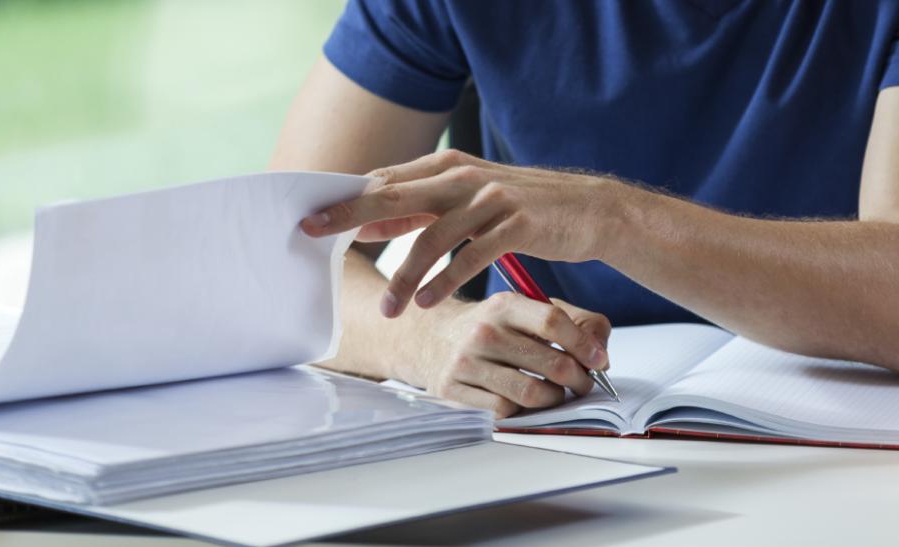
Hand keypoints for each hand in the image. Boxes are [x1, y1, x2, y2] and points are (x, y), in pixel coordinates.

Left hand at [299, 149, 637, 317]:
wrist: (590, 209)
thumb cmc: (525, 209)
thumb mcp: (470, 199)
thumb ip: (422, 207)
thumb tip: (369, 220)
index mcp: (448, 167)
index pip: (384, 181)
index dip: (346, 200)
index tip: (308, 218)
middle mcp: (464, 176)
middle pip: (394, 196)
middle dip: (350, 217)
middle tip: (315, 236)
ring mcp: (491, 198)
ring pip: (432, 237)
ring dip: (405, 276)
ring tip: (389, 309)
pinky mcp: (516, 224)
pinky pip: (471, 256)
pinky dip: (446, 281)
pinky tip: (429, 302)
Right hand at [401, 293, 612, 417]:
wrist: (434, 340)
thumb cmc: (496, 328)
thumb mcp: (530, 311)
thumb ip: (577, 322)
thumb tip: (601, 355)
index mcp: (505, 305)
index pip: (553, 322)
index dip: (584, 345)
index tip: (600, 360)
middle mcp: (483, 332)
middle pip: (551, 363)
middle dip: (579, 379)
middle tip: (584, 383)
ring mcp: (466, 363)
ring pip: (531, 393)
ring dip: (555, 399)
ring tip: (558, 394)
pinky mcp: (454, 391)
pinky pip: (505, 411)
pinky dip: (524, 411)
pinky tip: (525, 401)